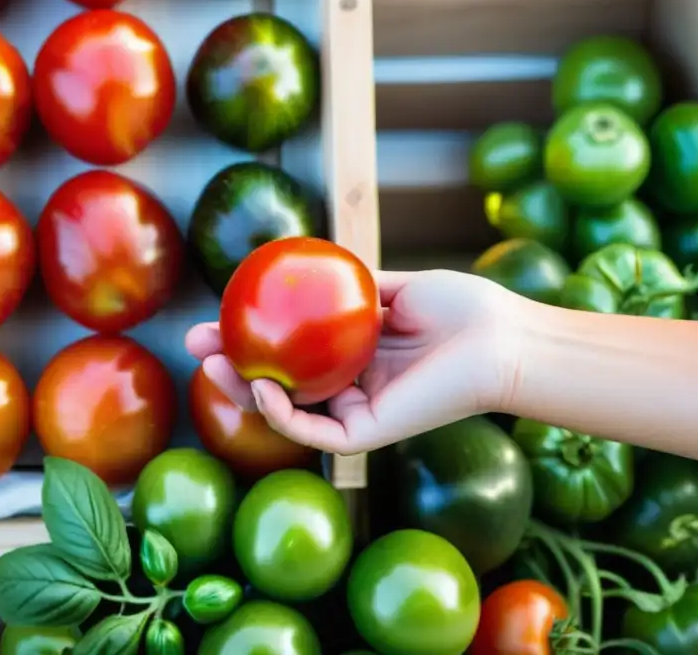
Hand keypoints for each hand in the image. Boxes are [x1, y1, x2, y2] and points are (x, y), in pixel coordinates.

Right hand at [185, 269, 523, 454]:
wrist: (501, 338)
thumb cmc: (462, 308)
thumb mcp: (398, 286)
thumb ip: (356, 284)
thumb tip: (308, 263)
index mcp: (357, 355)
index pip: (292, 350)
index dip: (254, 335)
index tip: (221, 311)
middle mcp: (352, 386)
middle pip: (279, 382)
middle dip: (233, 365)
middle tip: (196, 342)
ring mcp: (358, 412)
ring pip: (287, 410)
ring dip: (243, 389)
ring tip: (210, 361)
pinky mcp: (368, 434)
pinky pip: (313, 429)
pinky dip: (281, 413)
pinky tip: (260, 387)